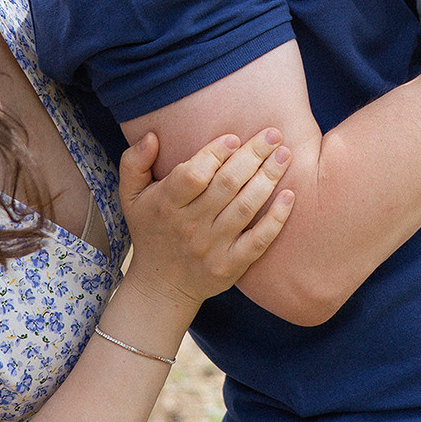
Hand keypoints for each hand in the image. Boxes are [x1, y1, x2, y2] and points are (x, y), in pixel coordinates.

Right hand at [118, 128, 294, 313]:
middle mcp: (190, 225)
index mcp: (166, 204)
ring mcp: (212, 247)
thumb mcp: (130, 196)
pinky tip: (289, 195)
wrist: (160, 287)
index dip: (215, 153)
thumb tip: (151, 136)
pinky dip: (277, 218)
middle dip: (253, 155)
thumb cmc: (150, 230)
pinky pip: (259, 240)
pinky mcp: (231, 266)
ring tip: (284, 154)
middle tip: (273, 134)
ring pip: (246, 207)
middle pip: (227, 185)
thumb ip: (134, 162)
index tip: (234, 137)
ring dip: (269, 177)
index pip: (193, 174)